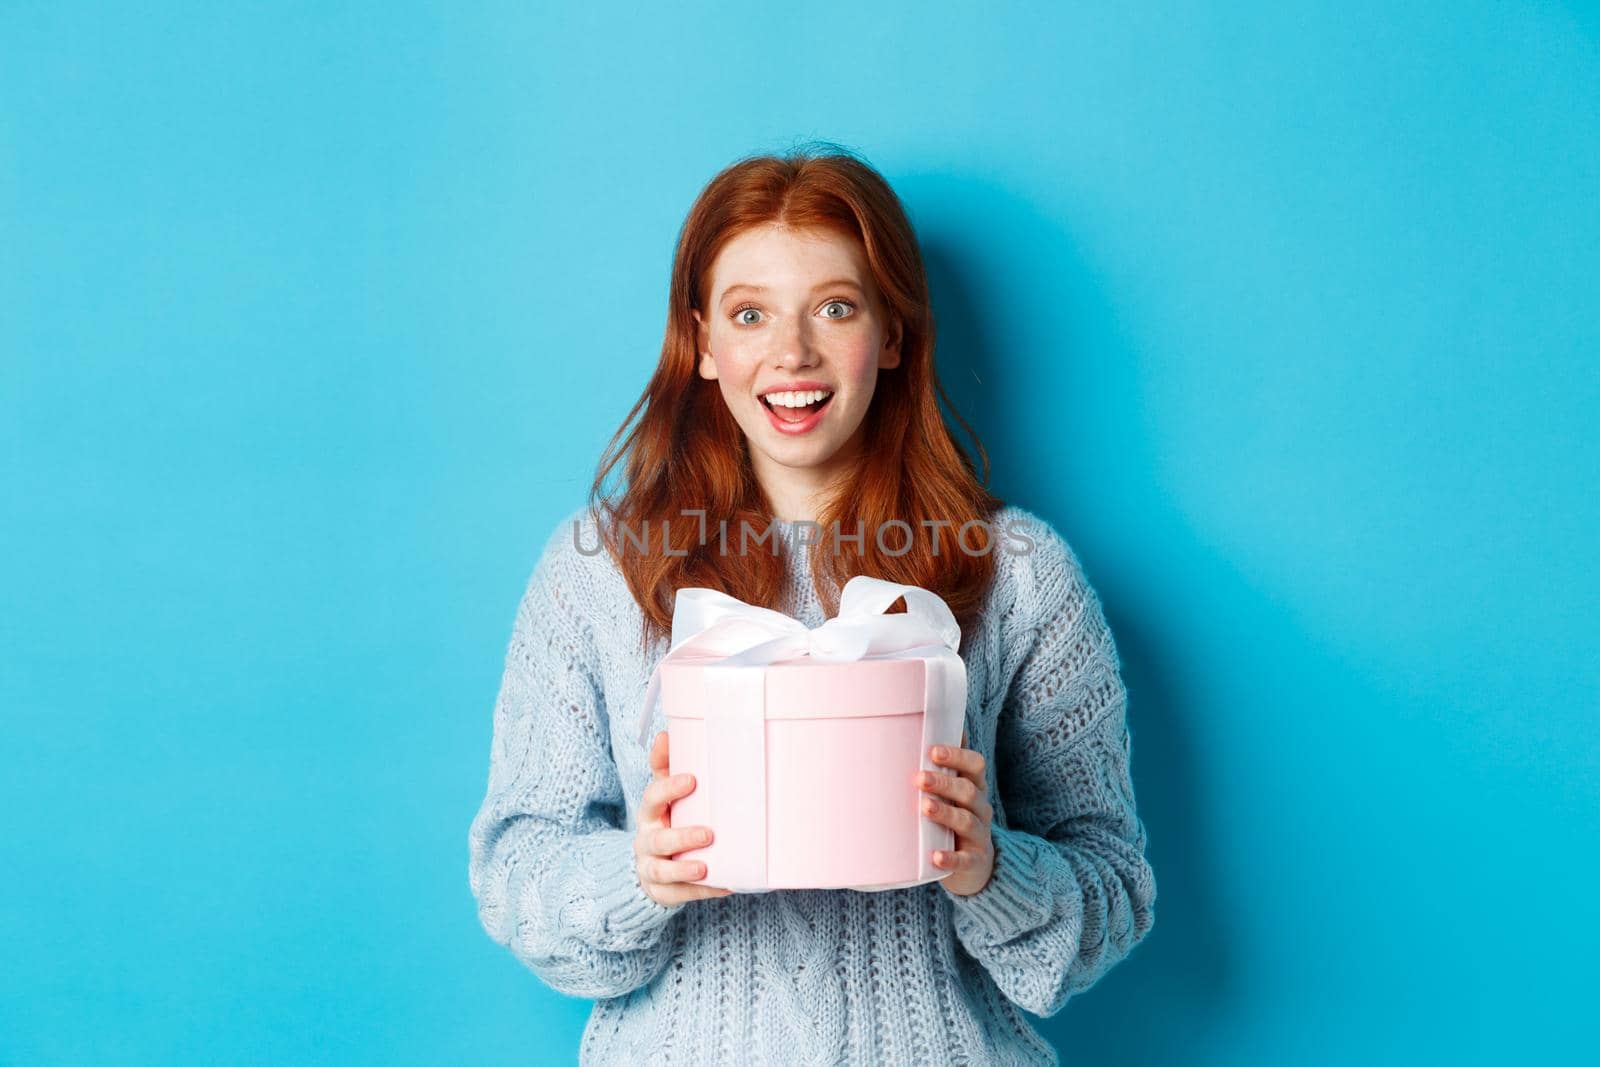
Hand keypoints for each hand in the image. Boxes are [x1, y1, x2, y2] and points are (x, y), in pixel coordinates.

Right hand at [635, 730, 734, 905]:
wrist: (648, 867)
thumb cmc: (664, 820)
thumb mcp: (662, 795)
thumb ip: (664, 767)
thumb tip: (665, 732)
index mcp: (650, 813)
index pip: (652, 798)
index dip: (669, 789)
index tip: (691, 780)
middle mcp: (648, 841)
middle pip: (659, 839)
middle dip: (681, 835)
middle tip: (708, 832)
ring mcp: (652, 868)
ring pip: (664, 871)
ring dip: (685, 868)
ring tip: (705, 865)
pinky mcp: (664, 892)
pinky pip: (683, 893)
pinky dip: (704, 890)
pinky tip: (727, 884)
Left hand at [919, 729, 994, 895]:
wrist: (975, 867)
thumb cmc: (955, 818)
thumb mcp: (954, 792)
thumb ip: (945, 766)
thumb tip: (933, 724)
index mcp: (975, 787)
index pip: (974, 765)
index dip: (957, 756)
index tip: (933, 751)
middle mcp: (981, 808)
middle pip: (968, 790)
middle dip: (944, 782)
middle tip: (919, 778)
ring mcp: (980, 836)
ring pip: (966, 821)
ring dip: (946, 813)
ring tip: (924, 807)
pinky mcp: (974, 862)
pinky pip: (964, 860)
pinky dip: (950, 858)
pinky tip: (935, 856)